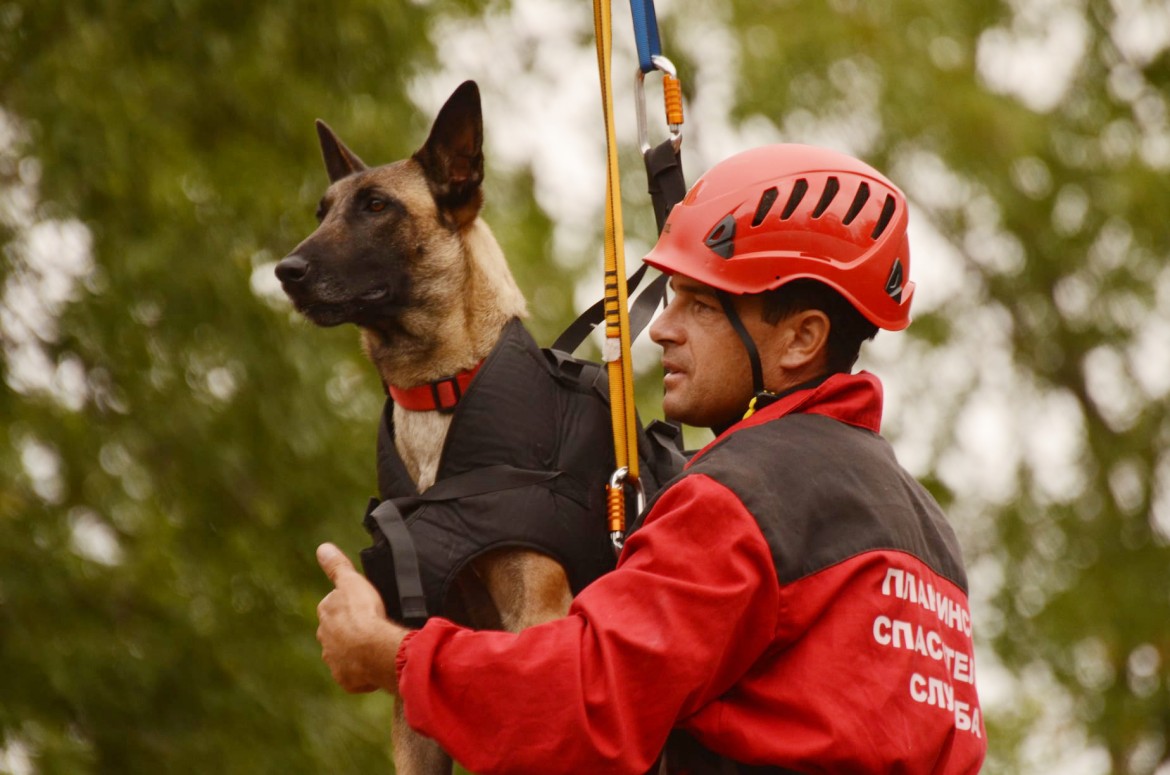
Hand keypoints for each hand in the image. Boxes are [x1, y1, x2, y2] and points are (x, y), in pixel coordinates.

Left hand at [316, 542, 408, 693]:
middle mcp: (325, 640)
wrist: (373, 649)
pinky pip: (354, 675)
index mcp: (326, 614)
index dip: (348, 606)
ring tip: (375, 647)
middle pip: (337, 633)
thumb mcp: (351, 581)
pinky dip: (363, 671)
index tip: (362, 607)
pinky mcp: (346, 680)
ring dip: (356, 652)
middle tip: (370, 627)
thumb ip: (337, 566)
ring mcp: (335, 661)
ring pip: (345, 655)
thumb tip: (322, 547)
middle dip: (349, 631)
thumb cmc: (364, 612)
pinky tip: (376, 665)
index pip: (333, 608)